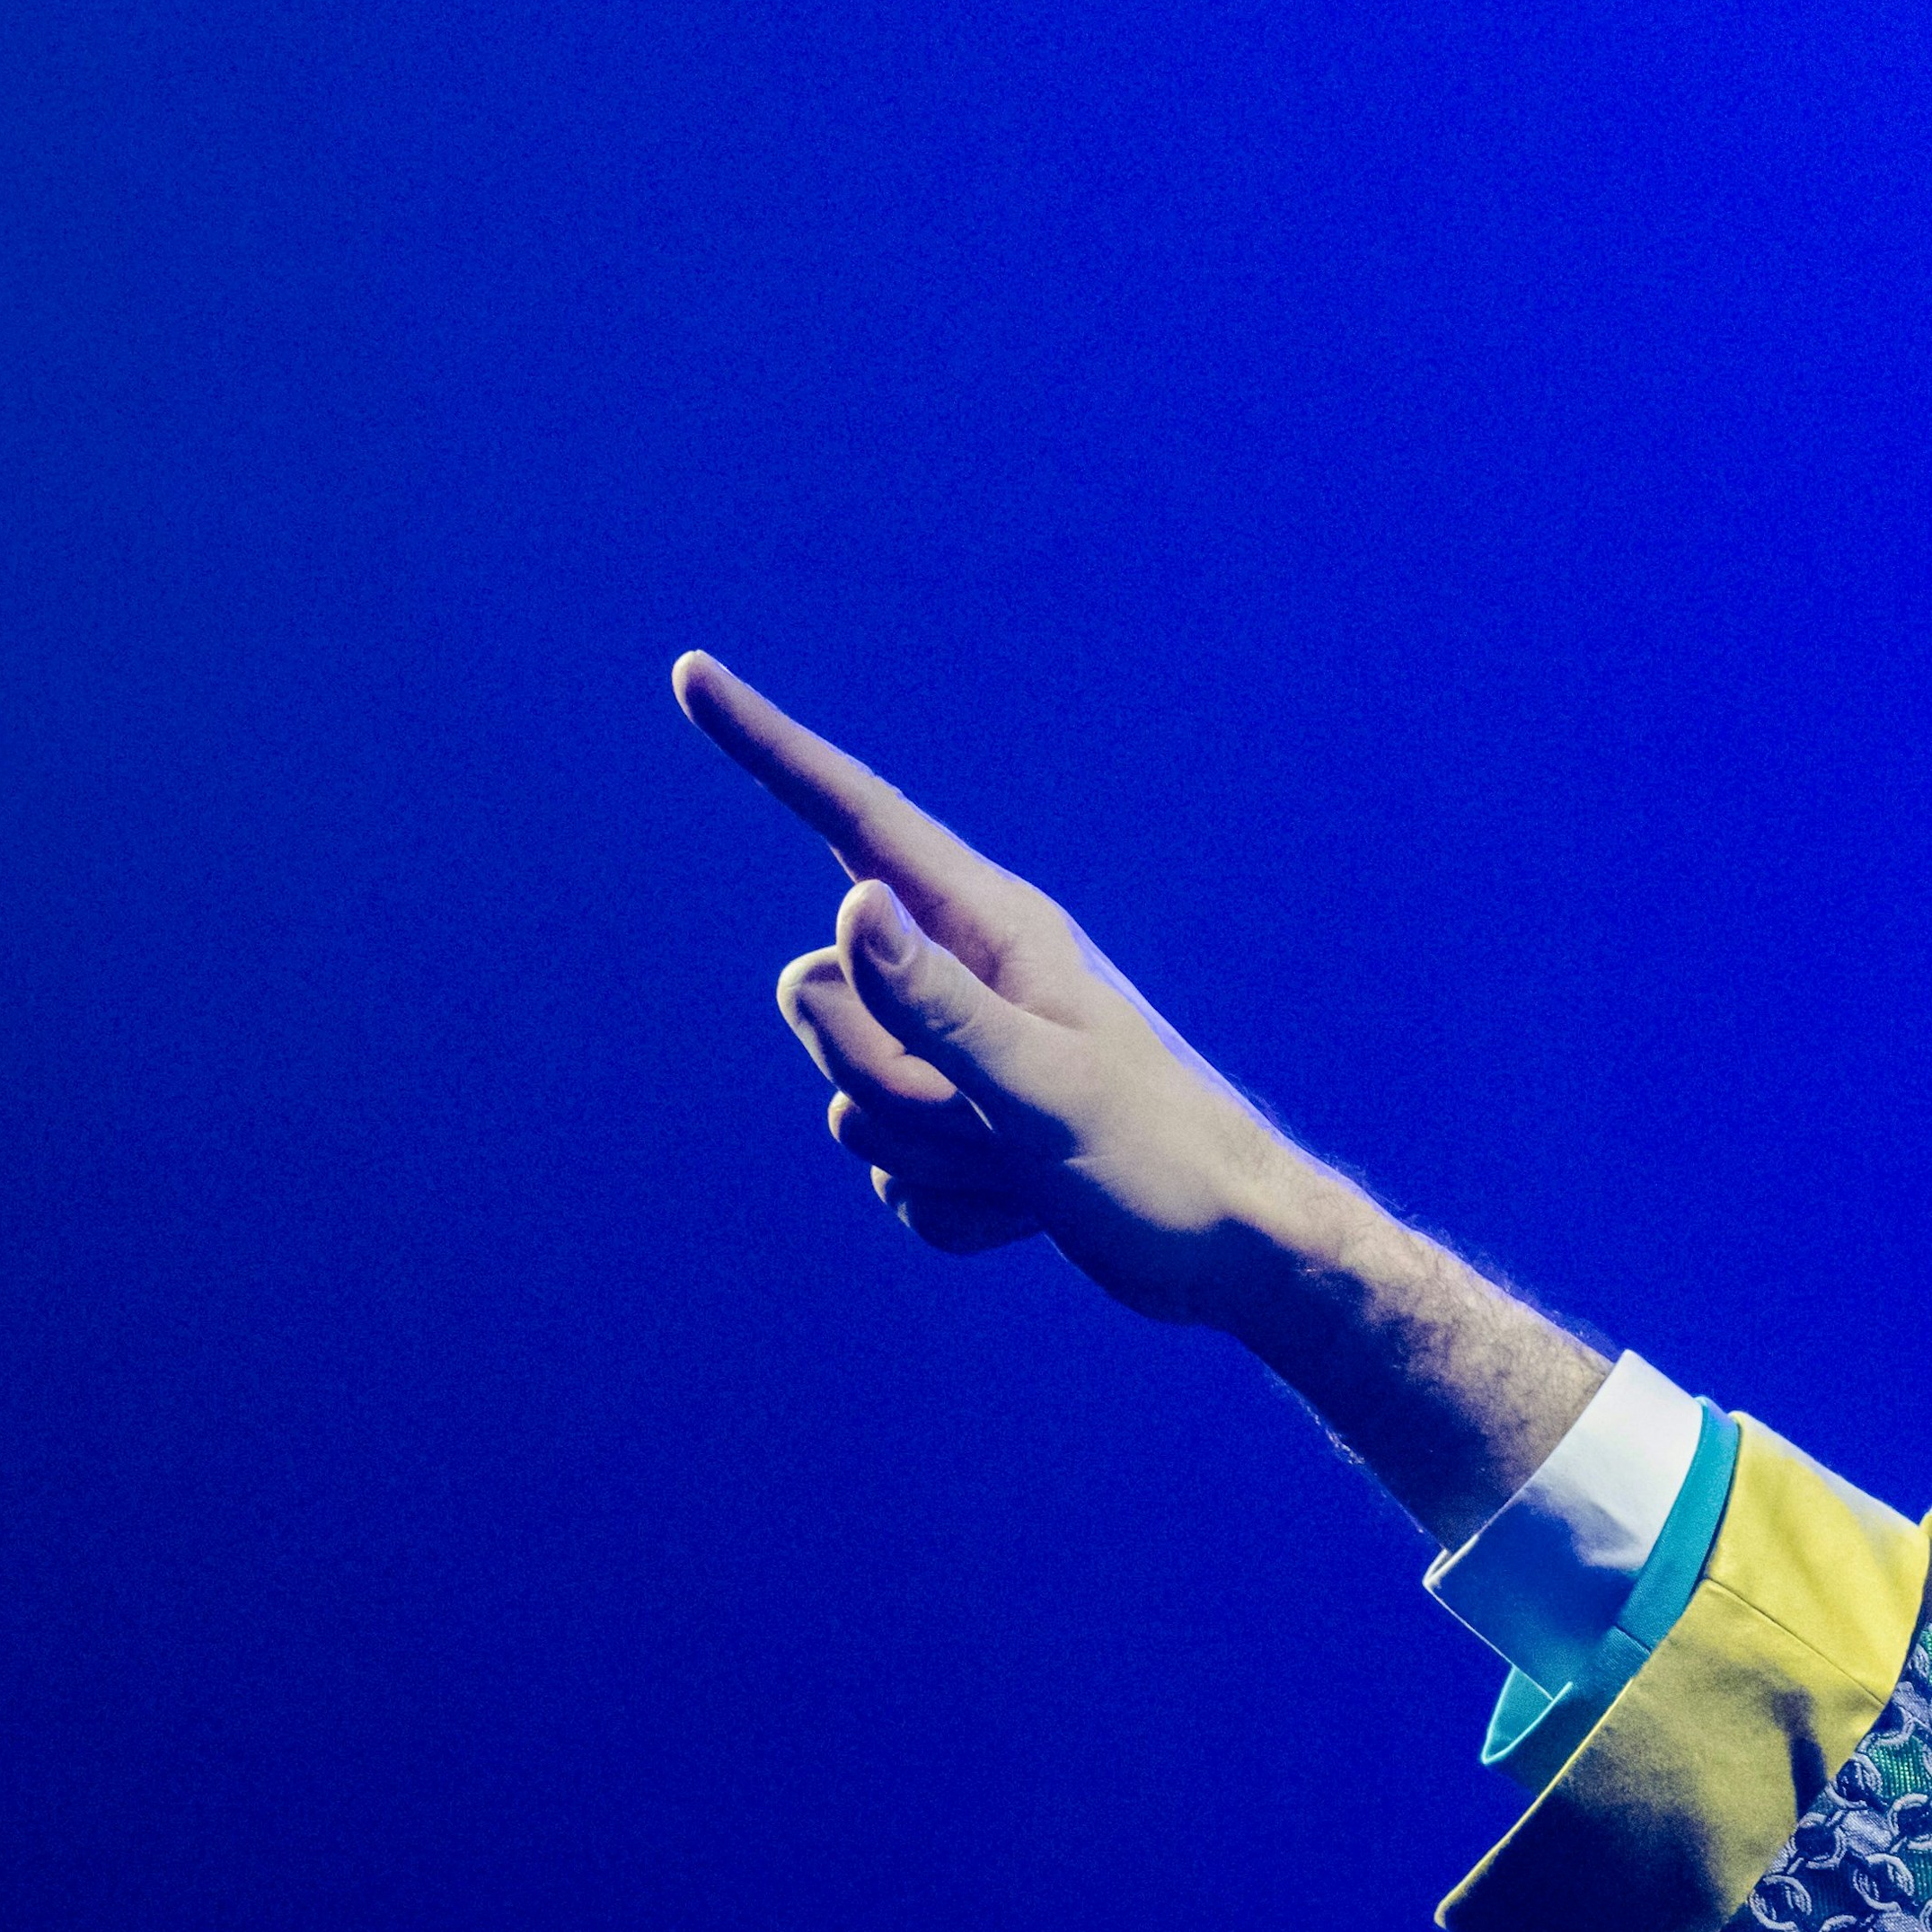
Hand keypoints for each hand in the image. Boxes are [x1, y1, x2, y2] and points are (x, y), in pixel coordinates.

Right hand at [667, 654, 1599, 1524]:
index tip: (694, 675)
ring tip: (1028, 1165)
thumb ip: (941, 1005)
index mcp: (994, 934)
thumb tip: (854, 903)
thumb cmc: (1164, 1161)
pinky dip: (953, 1210)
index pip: (855, 819)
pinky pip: (891, 1176)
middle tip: (991, 1117)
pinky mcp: (963, 1136)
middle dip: (883, 1076)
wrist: (1237, 1256)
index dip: (767, 749)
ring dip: (930, 1155)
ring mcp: (958, 1062)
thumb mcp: (1046, 1086)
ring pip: (850, 1101)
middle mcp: (965, 982)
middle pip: (822, 999)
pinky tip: (1032, 1208)